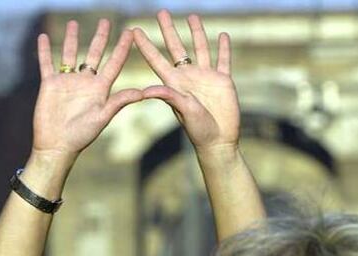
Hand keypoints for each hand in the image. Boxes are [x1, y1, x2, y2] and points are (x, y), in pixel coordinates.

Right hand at [32, 19, 142, 160]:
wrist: (57, 145)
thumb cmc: (82, 135)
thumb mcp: (103, 117)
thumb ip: (119, 101)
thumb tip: (143, 93)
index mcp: (100, 89)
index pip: (114, 63)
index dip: (122, 48)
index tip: (130, 32)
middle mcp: (85, 83)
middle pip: (94, 55)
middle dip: (100, 38)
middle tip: (106, 21)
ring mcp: (67, 82)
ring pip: (70, 55)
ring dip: (71, 39)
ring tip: (73, 23)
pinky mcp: (50, 84)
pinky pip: (47, 63)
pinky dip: (44, 50)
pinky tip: (43, 37)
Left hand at [133, 10, 239, 152]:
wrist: (219, 139)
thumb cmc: (198, 129)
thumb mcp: (182, 111)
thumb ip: (167, 97)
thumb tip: (145, 90)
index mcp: (174, 83)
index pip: (156, 60)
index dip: (145, 45)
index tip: (134, 30)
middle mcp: (188, 77)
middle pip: (176, 48)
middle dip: (168, 30)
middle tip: (161, 12)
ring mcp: (206, 77)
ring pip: (200, 48)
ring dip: (196, 33)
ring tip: (191, 16)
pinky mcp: (223, 80)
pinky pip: (223, 59)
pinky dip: (223, 47)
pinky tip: (222, 35)